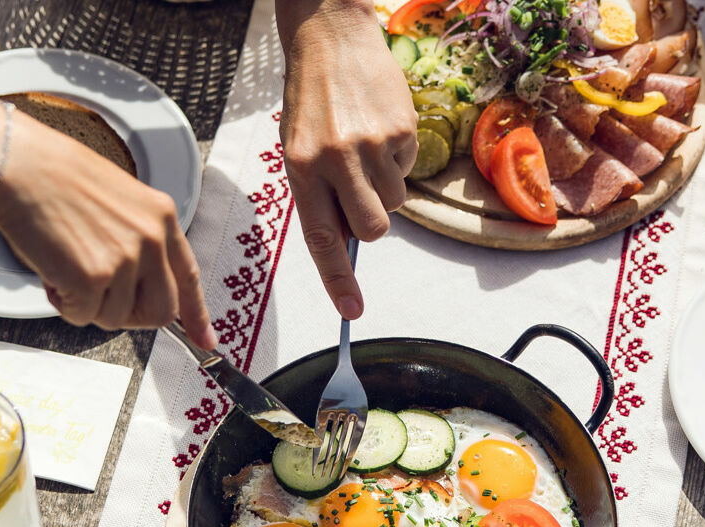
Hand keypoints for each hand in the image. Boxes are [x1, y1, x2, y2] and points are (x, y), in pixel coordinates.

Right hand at [0, 116, 215, 348]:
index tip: (205, 340)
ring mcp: (124, 259)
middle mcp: (151, 239)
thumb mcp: (119, 200)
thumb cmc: (55, 177)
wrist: (18, 165)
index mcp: (161, 217)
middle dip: (130, 314)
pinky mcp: (92, 278)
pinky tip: (52, 271)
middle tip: (100, 297)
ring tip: (67, 265)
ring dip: (87, 304)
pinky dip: (63, 303)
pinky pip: (82, 317)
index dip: (196, 314)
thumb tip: (141, 283)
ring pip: (116, 318)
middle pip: (160, 311)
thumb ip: (139, 238)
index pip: (188, 276)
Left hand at [278, 0, 417, 318]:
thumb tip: (346, 239)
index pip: (322, 237)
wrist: (333, 38)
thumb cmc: (311, 98)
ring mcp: (372, 145)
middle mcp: (337, 159)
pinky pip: (406, 169)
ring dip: (383, 187)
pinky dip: (395, 158)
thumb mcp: (298, 148)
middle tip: (360, 197)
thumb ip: (319, 193)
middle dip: (371, 225)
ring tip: (364, 149)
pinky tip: (377, 129)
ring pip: (394, 203)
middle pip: (371, 230)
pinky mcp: (402, 130)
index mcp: (302, 167)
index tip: (351, 310)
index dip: (337, 279)